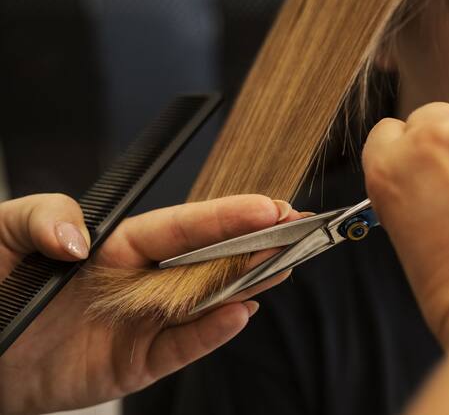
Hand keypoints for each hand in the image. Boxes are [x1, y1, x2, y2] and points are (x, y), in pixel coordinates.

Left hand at [0, 193, 297, 414]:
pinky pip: (181, 348)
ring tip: (286, 265)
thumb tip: (83, 239)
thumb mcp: (5, 231)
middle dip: (258, 244)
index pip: (185, 226)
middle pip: (211, 260)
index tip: (268, 205)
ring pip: (207, 302)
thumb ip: (46, 216)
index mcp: (120, 243)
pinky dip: (211, 334)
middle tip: (300, 232)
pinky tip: (240, 313)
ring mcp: (143, 322)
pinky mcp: (135, 364)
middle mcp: (142, 281)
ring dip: (248, 284)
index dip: (228, 214)